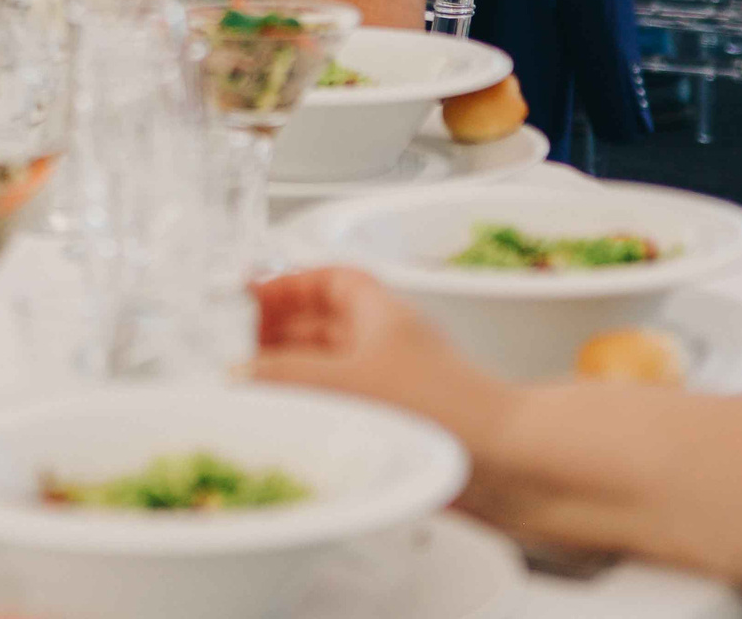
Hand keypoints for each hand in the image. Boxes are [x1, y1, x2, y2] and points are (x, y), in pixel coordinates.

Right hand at [252, 267, 514, 446]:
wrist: (508, 463)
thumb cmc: (447, 407)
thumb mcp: (351, 380)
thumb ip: (287, 375)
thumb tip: (237, 373)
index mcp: (381, 312)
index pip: (329, 278)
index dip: (287, 282)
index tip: (248, 294)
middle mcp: (385, 343)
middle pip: (320, 323)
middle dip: (275, 330)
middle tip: (233, 346)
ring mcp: (389, 385)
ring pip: (326, 368)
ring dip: (288, 373)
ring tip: (248, 386)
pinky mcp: (392, 425)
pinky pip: (337, 408)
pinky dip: (307, 410)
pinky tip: (285, 424)